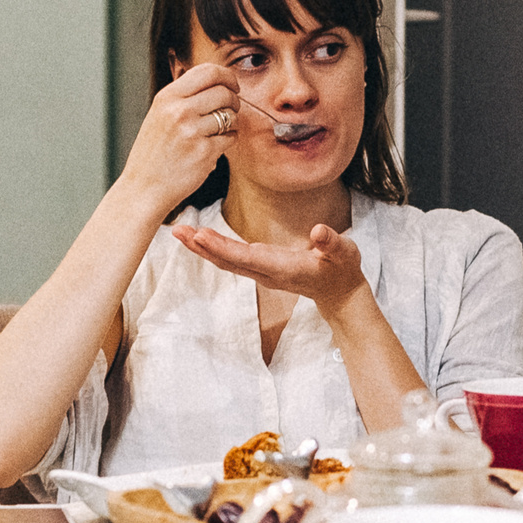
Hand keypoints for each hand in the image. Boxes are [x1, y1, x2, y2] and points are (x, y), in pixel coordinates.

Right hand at [115, 62, 243, 213]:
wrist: (144, 188)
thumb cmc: (154, 152)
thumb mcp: (160, 114)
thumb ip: (183, 96)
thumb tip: (217, 80)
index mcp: (167, 97)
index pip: (208, 71)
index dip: (227, 76)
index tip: (232, 85)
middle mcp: (179, 110)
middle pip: (224, 92)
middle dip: (234, 100)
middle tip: (230, 110)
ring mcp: (192, 131)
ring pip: (231, 115)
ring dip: (231, 123)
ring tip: (218, 131)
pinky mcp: (205, 152)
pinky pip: (231, 137)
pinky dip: (227, 141)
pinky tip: (213, 147)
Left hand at [172, 220, 368, 309]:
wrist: (339, 291)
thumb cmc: (342, 269)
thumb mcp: (344, 253)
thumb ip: (332, 243)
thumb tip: (319, 231)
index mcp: (282, 267)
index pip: (247, 257)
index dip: (223, 248)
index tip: (201, 236)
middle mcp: (266, 271)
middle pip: (228, 260)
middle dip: (202, 247)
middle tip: (178, 231)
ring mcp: (261, 270)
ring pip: (226, 261)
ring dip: (201, 248)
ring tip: (179, 232)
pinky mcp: (260, 266)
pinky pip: (231, 259)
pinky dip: (212, 248)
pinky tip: (198, 238)